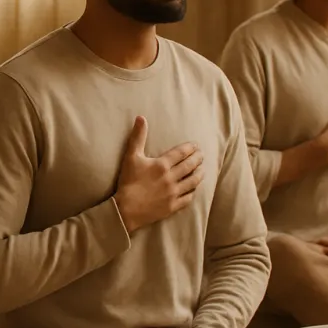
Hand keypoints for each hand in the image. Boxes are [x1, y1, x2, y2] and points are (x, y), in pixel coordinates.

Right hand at [113, 117, 203, 232]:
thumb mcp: (131, 157)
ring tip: (202, 169)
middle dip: (198, 159)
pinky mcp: (172, 206)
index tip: (195, 145)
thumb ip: (137, 137)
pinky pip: (188, 198)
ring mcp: (173, 193)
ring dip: (199, 174)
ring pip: (193, 182)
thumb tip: (141, 118)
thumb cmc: (127, 182)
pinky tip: (194, 188)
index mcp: (162, 165)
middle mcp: (171, 178)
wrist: (125, 209)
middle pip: (190, 166)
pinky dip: (193, 192)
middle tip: (201, 155)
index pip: (181, 153)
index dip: (190, 148)